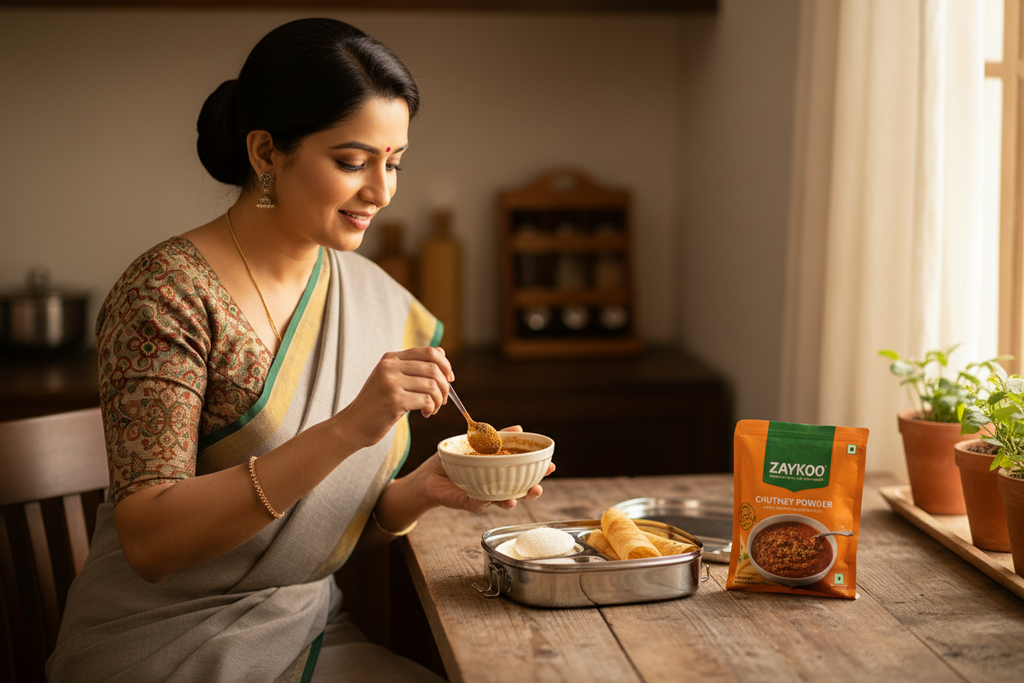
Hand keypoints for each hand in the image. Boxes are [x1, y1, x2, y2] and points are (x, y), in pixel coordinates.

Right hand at [334, 346, 453, 449]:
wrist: (353, 425)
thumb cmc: (376, 404)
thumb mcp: (391, 378)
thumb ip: (413, 366)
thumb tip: (442, 353)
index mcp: (391, 358)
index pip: (429, 351)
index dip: (446, 365)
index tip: (449, 379)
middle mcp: (390, 367)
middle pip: (434, 368)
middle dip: (445, 386)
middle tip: (442, 399)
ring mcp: (391, 383)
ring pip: (433, 385)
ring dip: (439, 400)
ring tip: (432, 408)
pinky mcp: (394, 401)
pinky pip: (426, 400)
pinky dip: (432, 408)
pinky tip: (426, 413)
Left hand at [419, 425, 555, 511]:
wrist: (429, 475)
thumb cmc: (455, 459)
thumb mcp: (477, 443)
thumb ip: (498, 438)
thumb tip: (519, 428)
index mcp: (501, 471)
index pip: (524, 471)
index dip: (539, 470)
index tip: (551, 466)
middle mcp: (496, 485)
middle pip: (519, 490)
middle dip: (531, 491)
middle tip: (538, 488)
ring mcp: (483, 495)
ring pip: (501, 501)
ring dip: (510, 501)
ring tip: (515, 500)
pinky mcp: (468, 503)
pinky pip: (477, 504)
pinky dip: (483, 502)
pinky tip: (488, 499)